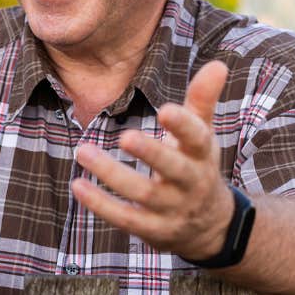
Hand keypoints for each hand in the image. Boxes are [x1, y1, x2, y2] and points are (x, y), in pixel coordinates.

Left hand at [71, 60, 235, 260]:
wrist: (210, 228)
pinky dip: (100, 205)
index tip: (165, 109)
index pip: (198, 140)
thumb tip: (217, 64)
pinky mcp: (152, 230)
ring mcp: (172, 211)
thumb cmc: (196, 169)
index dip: (184, 126)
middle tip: (124, 136)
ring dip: (112, 174)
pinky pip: (125, 219)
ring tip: (83, 151)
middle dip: (152, 154)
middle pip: (174, 170)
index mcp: (203, 157)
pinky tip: (77, 185)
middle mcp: (191, 184)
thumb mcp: (202, 137)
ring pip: (143, 195)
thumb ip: (202, 102)